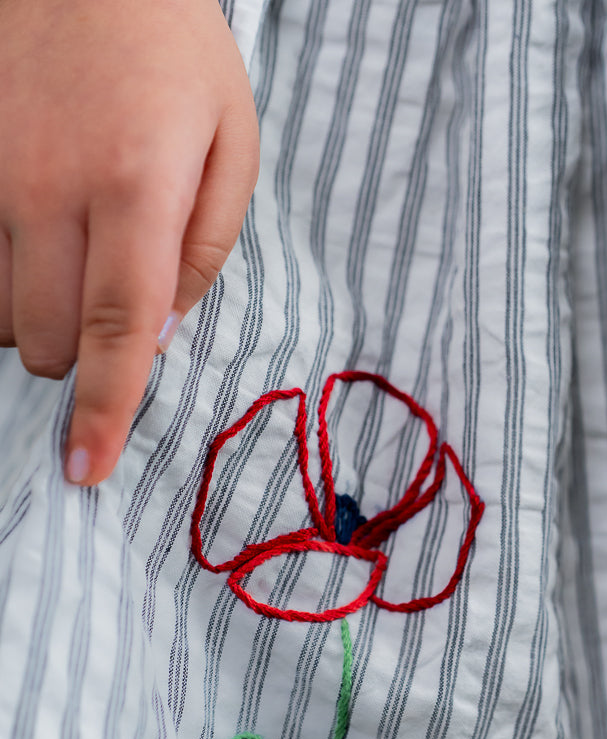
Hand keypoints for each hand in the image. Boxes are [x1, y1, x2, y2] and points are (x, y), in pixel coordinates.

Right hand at [0, 0, 258, 484]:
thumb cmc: (174, 53)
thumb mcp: (234, 145)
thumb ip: (207, 249)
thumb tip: (163, 332)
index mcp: (137, 190)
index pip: (118, 330)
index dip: (104, 408)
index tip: (87, 468)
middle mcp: (46, 188)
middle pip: (44, 336)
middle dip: (82, 354)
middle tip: (116, 305)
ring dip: (36, 318)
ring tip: (79, 257)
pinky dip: (0, 279)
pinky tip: (36, 241)